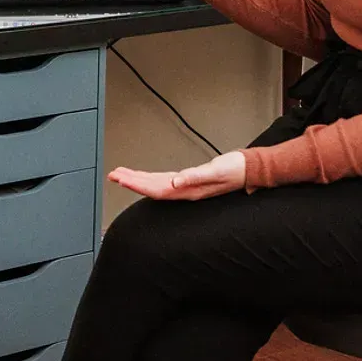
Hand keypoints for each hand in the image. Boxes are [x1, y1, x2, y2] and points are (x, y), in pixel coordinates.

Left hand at [108, 151, 246, 199]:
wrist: (249, 170)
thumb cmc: (235, 170)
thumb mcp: (215, 171)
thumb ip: (195, 177)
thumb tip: (175, 182)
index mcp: (188, 190)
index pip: (156, 189)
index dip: (137, 184)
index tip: (121, 179)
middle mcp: (184, 190)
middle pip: (151, 188)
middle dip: (131, 182)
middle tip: (112, 176)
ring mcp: (186, 187)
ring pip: (156, 185)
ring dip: (138, 180)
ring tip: (121, 175)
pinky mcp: (189, 181)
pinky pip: (164, 182)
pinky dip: (151, 178)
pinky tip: (144, 177)